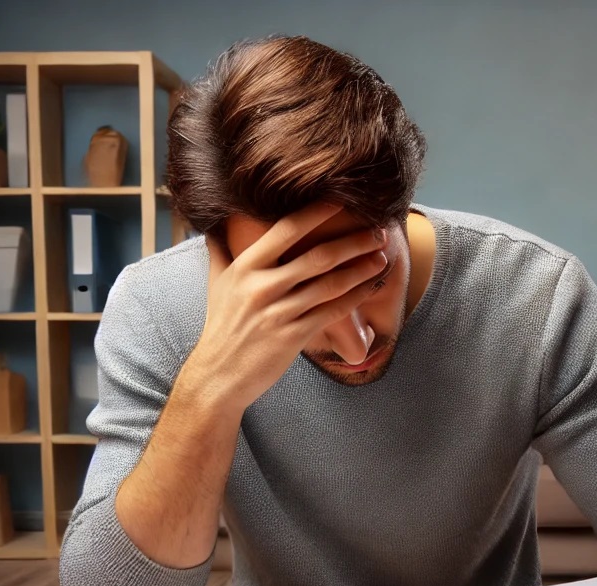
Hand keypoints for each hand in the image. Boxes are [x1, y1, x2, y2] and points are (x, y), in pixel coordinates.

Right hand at [187, 203, 388, 411]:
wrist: (219, 375)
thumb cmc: (221, 327)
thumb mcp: (216, 284)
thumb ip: (220, 251)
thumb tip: (215, 225)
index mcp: (245, 267)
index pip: (286, 230)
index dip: (317, 213)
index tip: (343, 200)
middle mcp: (262, 287)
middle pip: (317, 257)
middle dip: (352, 242)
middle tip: (377, 232)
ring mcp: (278, 313)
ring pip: (329, 285)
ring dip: (360, 270)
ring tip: (381, 258)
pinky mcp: (292, 337)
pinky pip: (331, 313)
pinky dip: (354, 299)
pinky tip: (369, 288)